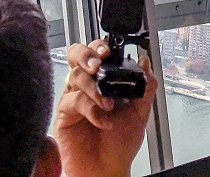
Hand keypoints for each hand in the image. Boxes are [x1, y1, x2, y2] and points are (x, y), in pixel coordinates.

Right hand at [55, 41, 157, 176]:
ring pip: (75, 76)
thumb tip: (145, 62)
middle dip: (86, 55)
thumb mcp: (139, 113)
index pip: (96, 53)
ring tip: (109, 104)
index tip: (108, 50)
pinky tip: (103, 120)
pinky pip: (72, 101)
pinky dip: (91, 109)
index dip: (99, 46)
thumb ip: (145, 87)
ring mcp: (73, 99)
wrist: (107, 170)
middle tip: (98, 65)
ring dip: (94, 88)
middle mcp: (86, 87)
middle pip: (75, 55)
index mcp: (103, 82)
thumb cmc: (119, 145)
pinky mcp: (64, 114)